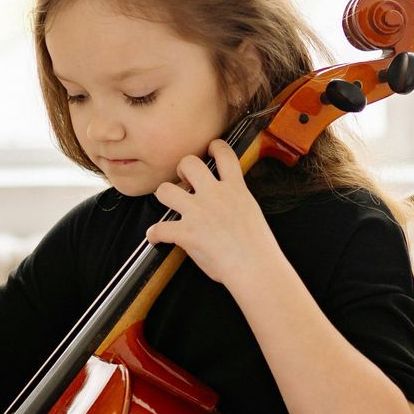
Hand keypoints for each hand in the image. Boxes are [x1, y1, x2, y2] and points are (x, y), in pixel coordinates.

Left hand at [147, 139, 285, 294]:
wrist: (256, 267)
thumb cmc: (259, 249)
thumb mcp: (252, 213)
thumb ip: (235, 203)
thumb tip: (224, 206)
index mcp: (235, 189)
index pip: (224, 153)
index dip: (214, 147)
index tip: (210, 150)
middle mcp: (215, 195)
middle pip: (189, 162)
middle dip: (182, 168)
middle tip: (184, 181)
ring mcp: (199, 213)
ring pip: (165, 189)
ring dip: (164, 196)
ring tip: (170, 204)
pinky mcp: (187, 232)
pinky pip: (159, 228)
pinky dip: (154, 234)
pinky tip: (156, 237)